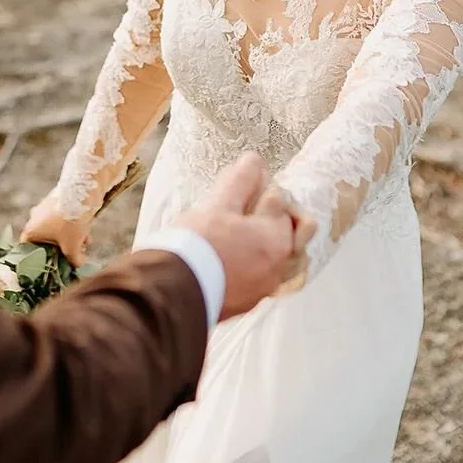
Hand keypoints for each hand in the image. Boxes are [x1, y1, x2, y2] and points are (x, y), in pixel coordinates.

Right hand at [20, 194, 91, 267]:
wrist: (82, 191)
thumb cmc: (71, 222)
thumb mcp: (73, 248)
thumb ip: (74, 261)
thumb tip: (77, 264)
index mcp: (31, 230)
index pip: (28, 250)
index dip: (40, 261)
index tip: (52, 266)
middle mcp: (34, 218)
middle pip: (46, 241)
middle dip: (62, 249)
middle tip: (74, 255)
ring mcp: (45, 208)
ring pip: (57, 230)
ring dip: (71, 239)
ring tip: (85, 244)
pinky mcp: (57, 201)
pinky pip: (63, 219)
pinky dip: (74, 227)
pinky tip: (87, 233)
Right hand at [176, 153, 313, 320]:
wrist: (173, 293)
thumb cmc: (198, 245)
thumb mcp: (219, 205)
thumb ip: (242, 181)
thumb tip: (254, 160)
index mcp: (277, 240)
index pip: (281, 200)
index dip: (260, 187)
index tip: (241, 184)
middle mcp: (278, 267)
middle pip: (290, 232)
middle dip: (271, 215)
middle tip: (242, 207)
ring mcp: (263, 288)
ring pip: (278, 257)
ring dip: (264, 241)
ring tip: (237, 231)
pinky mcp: (246, 302)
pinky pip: (260, 277)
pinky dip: (252, 263)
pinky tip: (230, 256)